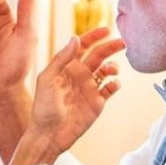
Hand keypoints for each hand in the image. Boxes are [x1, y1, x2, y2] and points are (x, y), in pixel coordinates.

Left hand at [27, 27, 125, 151]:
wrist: (49, 135)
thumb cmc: (42, 108)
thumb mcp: (47, 79)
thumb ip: (61, 59)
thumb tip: (75, 38)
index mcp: (66, 67)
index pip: (82, 46)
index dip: (93, 36)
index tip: (106, 30)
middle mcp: (79, 75)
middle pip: (98, 55)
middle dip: (110, 47)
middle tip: (122, 43)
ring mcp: (89, 88)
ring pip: (106, 70)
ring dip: (112, 66)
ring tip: (112, 69)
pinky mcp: (97, 102)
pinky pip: (110, 88)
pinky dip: (115, 84)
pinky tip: (113, 84)